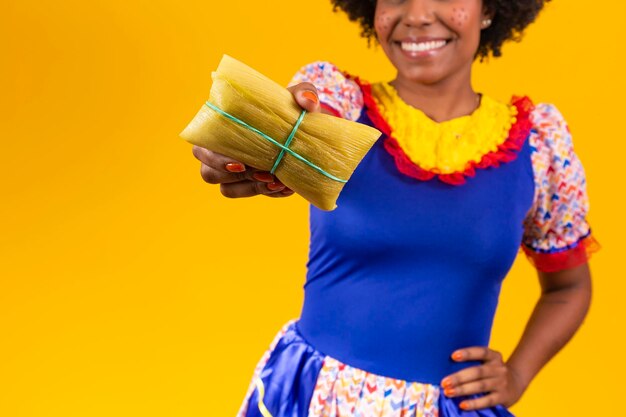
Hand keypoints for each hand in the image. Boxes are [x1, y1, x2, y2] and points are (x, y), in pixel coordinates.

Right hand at [191, 82, 322, 198]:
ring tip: (278, 181)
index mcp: (220, 128)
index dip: (216, 159)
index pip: (202, 148)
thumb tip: (307, 101)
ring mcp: (232, 173)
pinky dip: (268, 193)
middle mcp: (219, 152)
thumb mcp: (298, 97)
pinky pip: (251, 195)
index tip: (241, 163)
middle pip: (209, 174)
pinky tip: (286, 187)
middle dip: (237, 177)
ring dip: (252, 188)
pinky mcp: (248, 184)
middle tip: (266, 174)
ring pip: (228, 190)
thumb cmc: (289, 110)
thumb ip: (303, 93)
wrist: (304, 132)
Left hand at [440, 347, 526, 410]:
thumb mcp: (488, 363)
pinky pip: (487, 401)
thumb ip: (474, 362)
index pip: (481, 352)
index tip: (453, 356)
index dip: (468, 353)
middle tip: (444, 382)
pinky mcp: (503, 397)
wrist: (516, 384)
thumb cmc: (492, 372)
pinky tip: (462, 404)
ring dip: (462, 390)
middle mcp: (499, 369)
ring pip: (480, 386)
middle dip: (459, 377)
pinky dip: (474, 403)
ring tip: (448, 392)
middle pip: (477, 372)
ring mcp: (502, 383)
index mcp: (494, 357)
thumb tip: (446, 366)